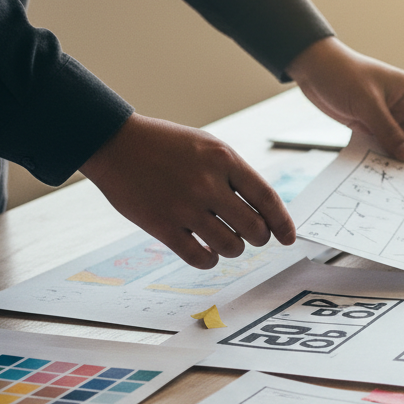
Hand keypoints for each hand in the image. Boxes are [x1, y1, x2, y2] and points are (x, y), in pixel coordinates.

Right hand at [81, 114, 294, 268]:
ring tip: (225, 239)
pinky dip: (210, 260)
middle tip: (251, 236)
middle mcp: (207, 184)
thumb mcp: (209, 146)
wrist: (115, 143)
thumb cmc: (168, 146)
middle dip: (258, 238)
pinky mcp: (161, 226)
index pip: (267, 198)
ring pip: (230, 247)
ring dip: (233, 249)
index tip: (288, 238)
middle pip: (254, 229)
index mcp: (224, 159)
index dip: (283, 222)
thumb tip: (266, 214)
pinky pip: (200, 258)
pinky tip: (206, 251)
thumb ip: (238, 175)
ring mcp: (184, 206)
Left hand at [286, 36, 403, 159]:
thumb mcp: (367, 103)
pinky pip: (380, 144)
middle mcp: (400, 107)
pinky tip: (378, 169)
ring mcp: (384, 117)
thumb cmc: (343, 75)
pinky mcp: (367, 125)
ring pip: (398, 143)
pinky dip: (380, 155)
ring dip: (396, 158)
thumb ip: (389, 131)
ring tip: (396, 177)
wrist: (311, 67)